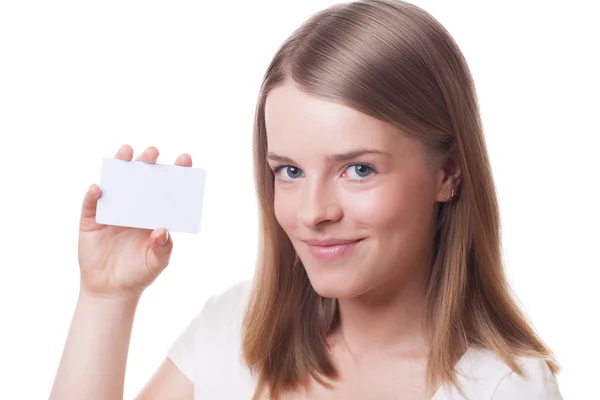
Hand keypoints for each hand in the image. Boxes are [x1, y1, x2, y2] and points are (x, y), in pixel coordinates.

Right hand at [77, 145, 191, 298]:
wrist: (111, 290)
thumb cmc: (139, 273)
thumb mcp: (157, 262)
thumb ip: (163, 247)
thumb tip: (162, 229)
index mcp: (153, 213)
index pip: (166, 188)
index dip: (176, 172)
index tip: (185, 158)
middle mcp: (134, 206)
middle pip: (141, 178)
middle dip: (147, 162)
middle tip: (153, 152)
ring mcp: (111, 210)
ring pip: (115, 182)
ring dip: (120, 165)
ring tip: (126, 152)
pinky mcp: (91, 220)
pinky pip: (90, 203)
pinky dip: (93, 194)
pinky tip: (97, 188)